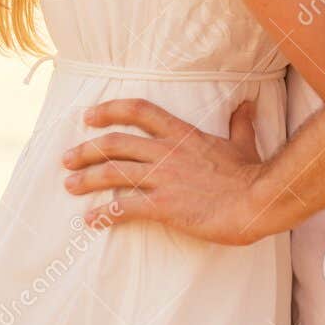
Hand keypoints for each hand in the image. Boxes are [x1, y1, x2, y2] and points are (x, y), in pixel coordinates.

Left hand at [60, 98, 269, 245]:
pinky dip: (104, 214)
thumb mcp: (243, 143)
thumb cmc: (250, 175)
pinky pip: (124, 208)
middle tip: (67, 159)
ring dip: (87, 179)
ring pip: (113, 173)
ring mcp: (163, 178)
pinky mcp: (163, 206)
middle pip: (115, 143)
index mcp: (182, 134)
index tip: (89, 116)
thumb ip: (240, 123)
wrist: (257, 201)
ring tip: (69, 185)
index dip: (109, 110)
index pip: (139, 111)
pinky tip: (90, 221)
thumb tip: (246, 104)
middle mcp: (166, 152)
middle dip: (87, 150)